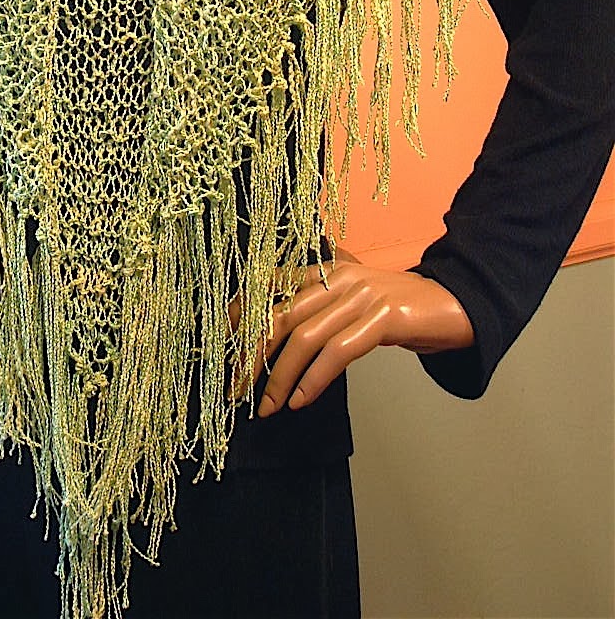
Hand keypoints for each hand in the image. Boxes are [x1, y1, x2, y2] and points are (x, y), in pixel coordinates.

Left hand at [228, 249, 473, 414]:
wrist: (455, 305)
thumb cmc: (400, 311)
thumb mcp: (353, 303)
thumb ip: (321, 312)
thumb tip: (276, 345)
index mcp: (327, 270)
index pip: (272, 286)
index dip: (243, 313)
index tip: (223, 344)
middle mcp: (339, 278)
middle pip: (280, 314)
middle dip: (251, 355)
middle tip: (234, 387)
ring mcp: (361, 296)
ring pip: (305, 337)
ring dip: (279, 377)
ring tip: (266, 408)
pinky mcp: (384, 319)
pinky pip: (339, 351)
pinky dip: (315, 379)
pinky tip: (301, 401)